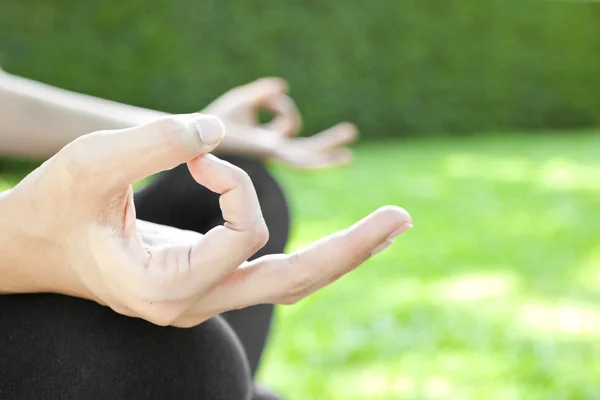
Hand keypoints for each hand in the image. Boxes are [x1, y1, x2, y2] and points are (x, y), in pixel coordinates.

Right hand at [0, 114, 411, 326]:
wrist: (30, 250)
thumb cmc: (50, 210)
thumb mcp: (90, 164)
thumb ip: (155, 141)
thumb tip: (217, 137)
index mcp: (167, 289)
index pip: (243, 233)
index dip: (233, 181)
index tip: (195, 152)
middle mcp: (193, 305)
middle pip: (293, 282)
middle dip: (350, 249)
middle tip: (401, 219)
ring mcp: (202, 299)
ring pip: (287, 282)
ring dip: (340, 253)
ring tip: (389, 227)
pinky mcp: (204, 283)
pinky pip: (269, 273)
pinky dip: (309, 255)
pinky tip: (345, 243)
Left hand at [204, 77, 357, 168]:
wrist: (198, 134)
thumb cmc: (215, 121)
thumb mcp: (243, 101)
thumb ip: (262, 93)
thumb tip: (283, 86)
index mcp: (269, 141)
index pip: (289, 126)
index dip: (282, 105)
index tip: (271, 94)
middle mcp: (274, 150)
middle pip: (306, 149)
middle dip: (328, 142)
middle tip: (351, 133)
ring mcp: (273, 153)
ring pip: (307, 155)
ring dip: (328, 146)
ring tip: (350, 146)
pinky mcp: (269, 150)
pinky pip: (292, 140)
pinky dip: (288, 116)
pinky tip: (311, 127)